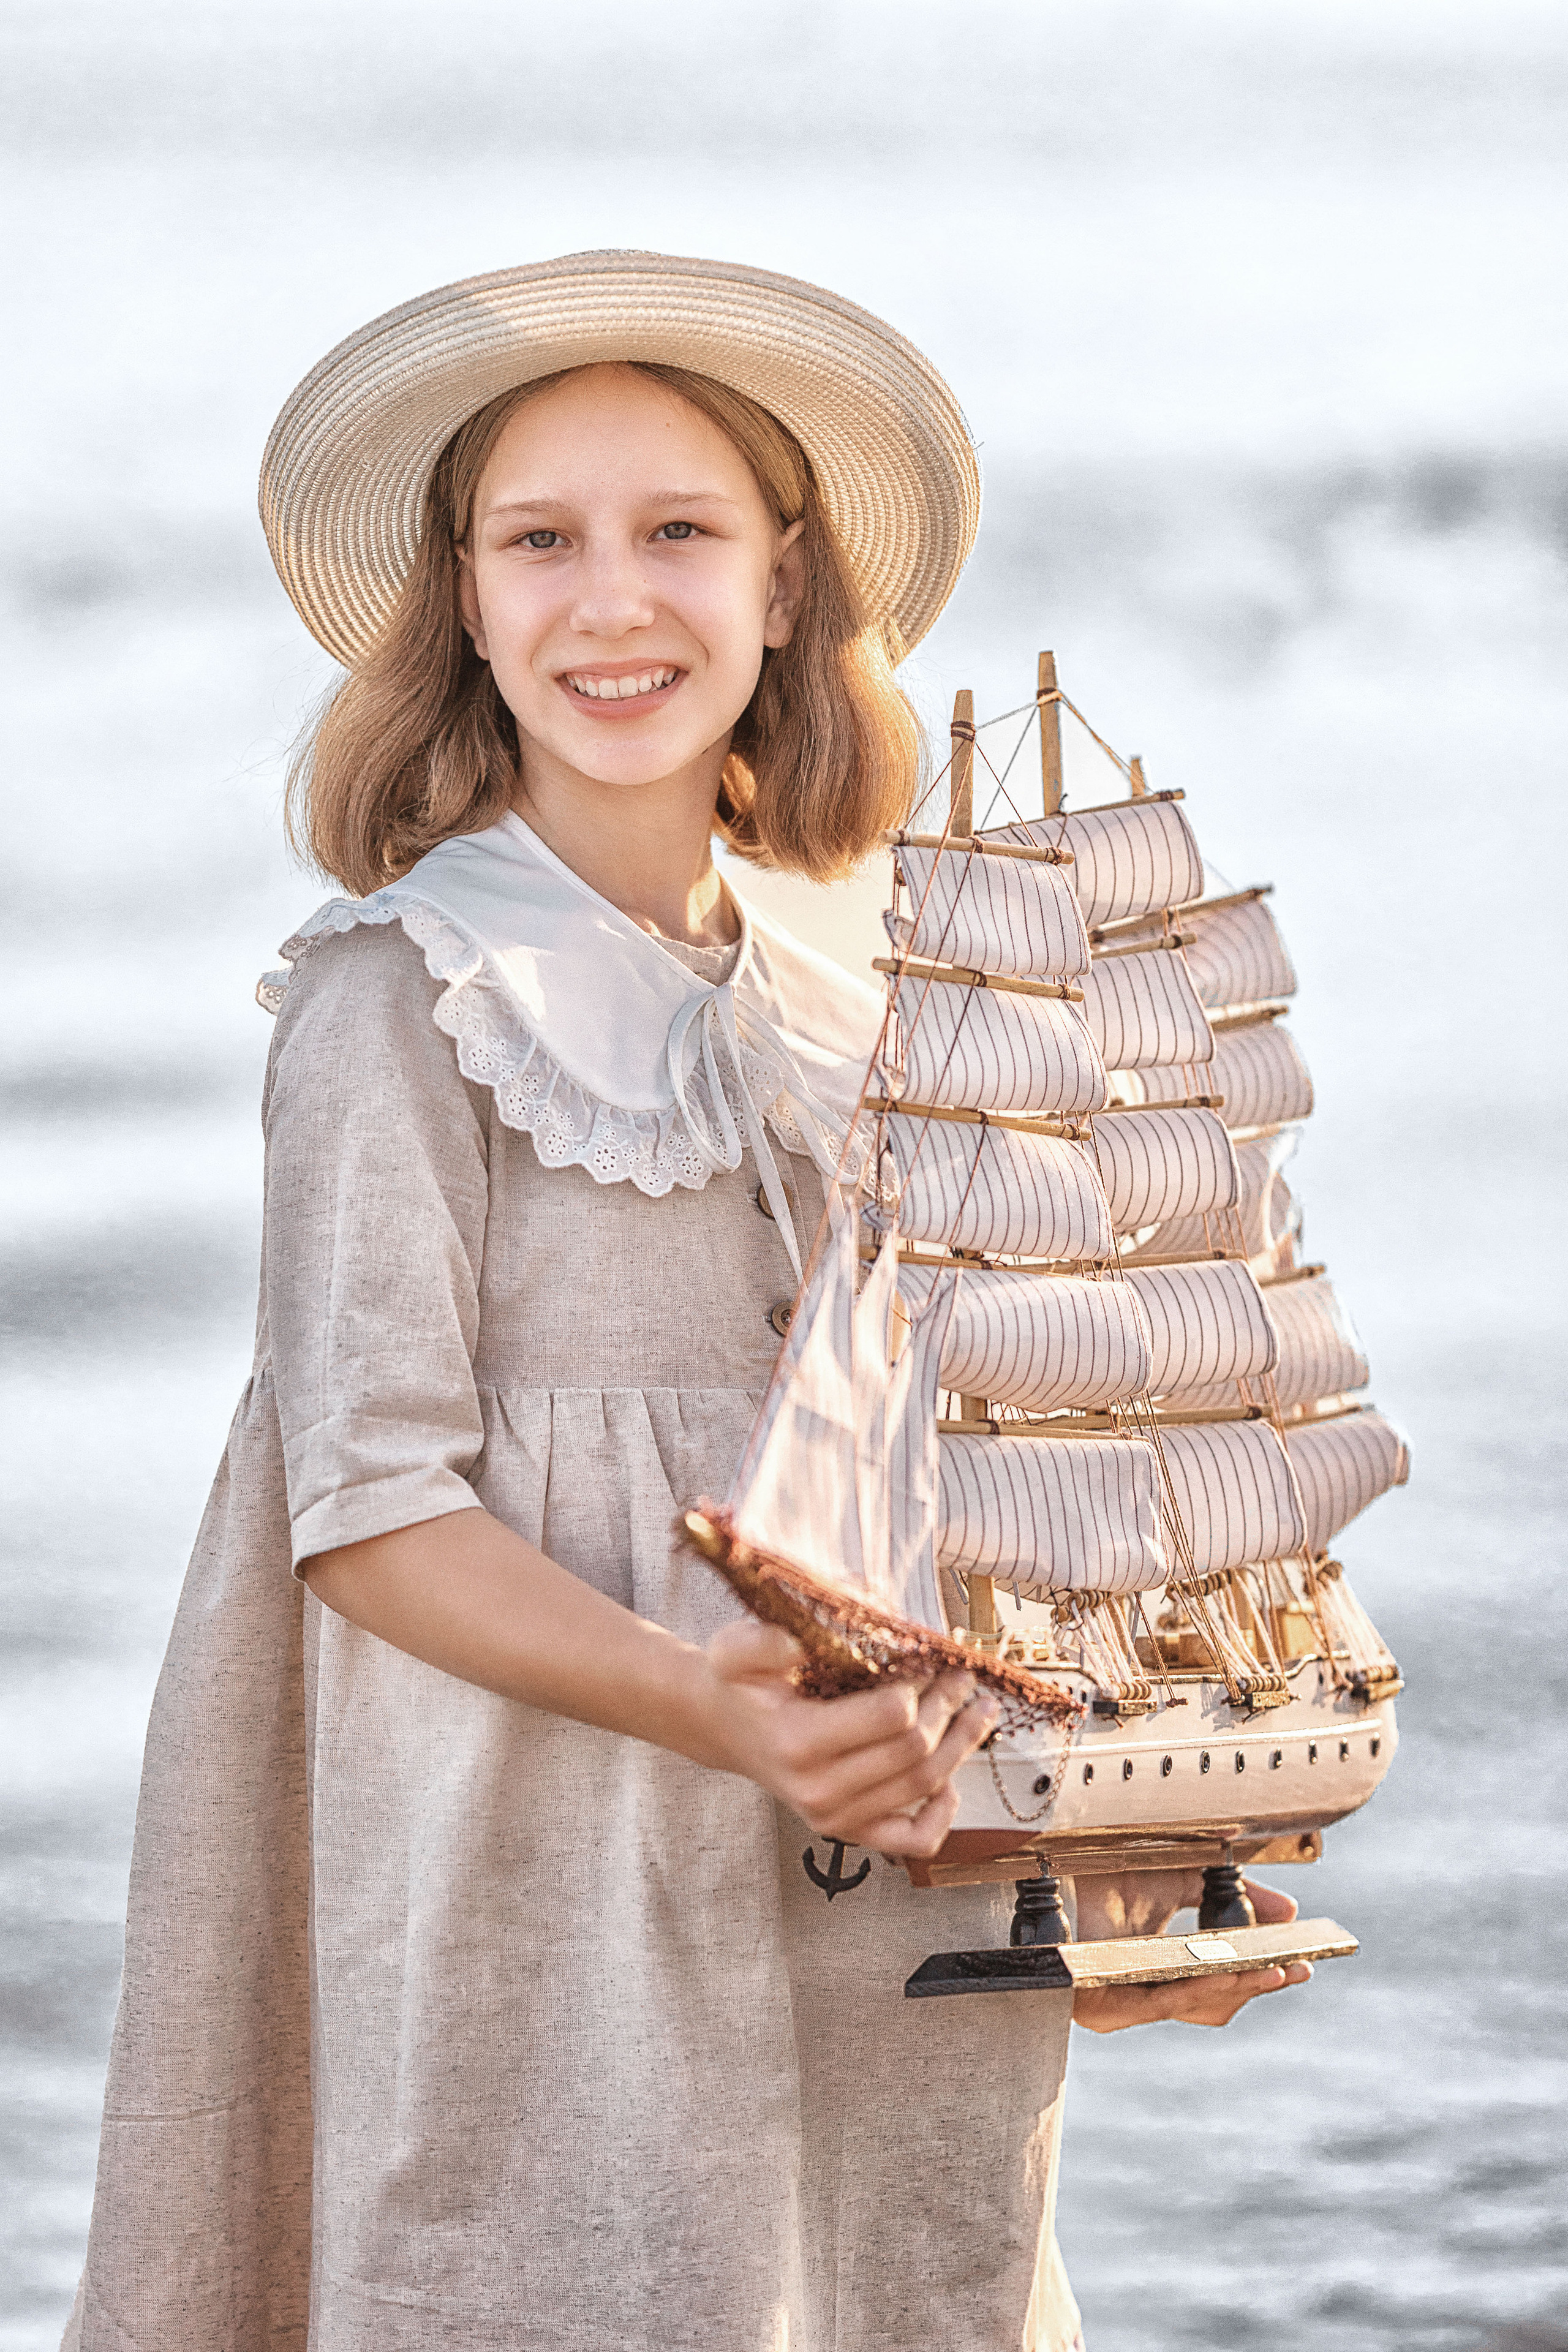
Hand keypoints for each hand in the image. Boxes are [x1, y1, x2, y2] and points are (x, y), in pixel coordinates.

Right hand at [700, 1620, 999, 1857]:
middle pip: (915, 1750)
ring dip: (962, 1746)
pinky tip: (953, 1781)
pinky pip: (912, 1839)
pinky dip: (943, 1815)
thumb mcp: (733, 1649)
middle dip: (950, 1708)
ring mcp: (836, 1818)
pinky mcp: (848, 1831)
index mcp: (798, 1742)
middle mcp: (820, 1790)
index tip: (929, 1658)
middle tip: (962, 1676)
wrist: (724, 1726)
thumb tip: (799, 1643)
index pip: (892, 1717)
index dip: (923, 1685)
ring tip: (981, 1711)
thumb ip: (760, 1642)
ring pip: (924, 1785)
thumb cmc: (739, 1684)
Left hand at [1071, 1875, 1309, 2033]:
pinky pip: (1152, 2001)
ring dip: (1233, 1987)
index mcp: (1157, 1969)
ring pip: (1186, 2003)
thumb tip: (1290, 1914)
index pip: (1217, 1985)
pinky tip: (1221, 1974)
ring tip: (1271, 1970)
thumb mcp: (1178, 1877)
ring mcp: (1114, 2002)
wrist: (1044, 1857)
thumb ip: (1230, 1896)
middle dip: (1255, 1986)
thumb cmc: (1100, 1868)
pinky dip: (1190, 1986)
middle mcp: (1137, 1991)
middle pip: (1210, 2002)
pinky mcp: (1091, 2002)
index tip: (1302, 1965)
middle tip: (1294, 1969)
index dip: (1260, 1977)